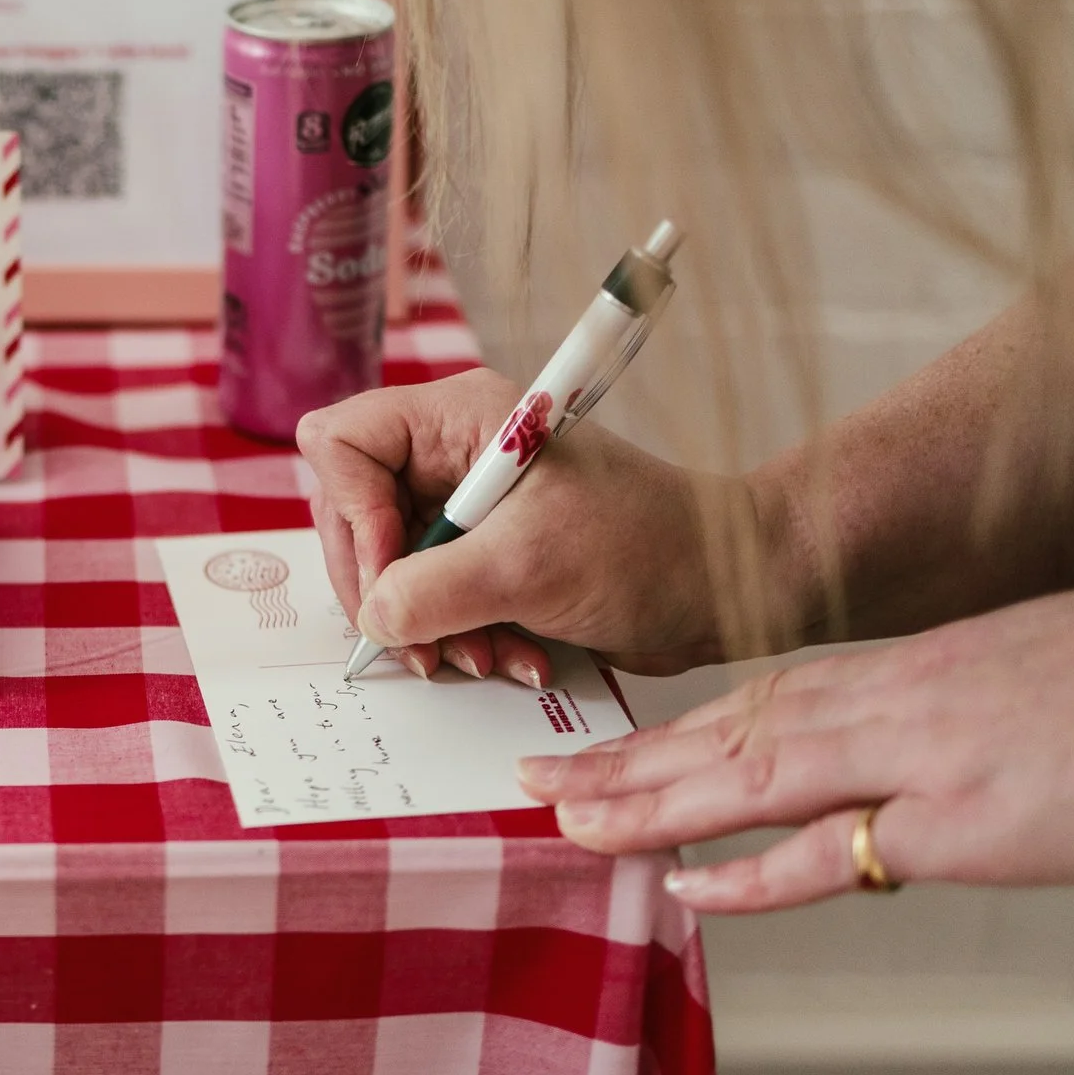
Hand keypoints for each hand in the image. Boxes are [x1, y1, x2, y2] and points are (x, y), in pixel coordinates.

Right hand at [297, 369, 762, 682]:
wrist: (730, 588)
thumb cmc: (650, 550)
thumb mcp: (530, 569)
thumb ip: (432, 590)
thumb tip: (373, 618)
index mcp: (460, 418)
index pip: (343, 445)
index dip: (351, 516)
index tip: (393, 579)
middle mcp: (453, 453)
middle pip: (351, 514)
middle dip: (385, 590)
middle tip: (423, 645)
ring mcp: (468, 506)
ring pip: (388, 567)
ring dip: (427, 626)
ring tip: (482, 656)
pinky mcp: (487, 553)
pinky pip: (432, 598)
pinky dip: (459, 636)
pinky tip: (512, 655)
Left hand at [518, 563, 1073, 910]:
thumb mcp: (1031, 682)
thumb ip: (958, 716)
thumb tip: (926, 757)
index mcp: (914, 670)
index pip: (764, 696)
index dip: (675, 726)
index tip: (608, 745)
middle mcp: (898, 702)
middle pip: (728, 730)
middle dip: (626, 761)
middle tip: (535, 782)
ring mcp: (925, 757)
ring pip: (748, 774)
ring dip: (648, 802)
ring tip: (563, 821)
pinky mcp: (969, 821)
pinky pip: (833, 852)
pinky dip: (750, 876)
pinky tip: (682, 891)